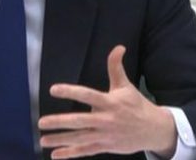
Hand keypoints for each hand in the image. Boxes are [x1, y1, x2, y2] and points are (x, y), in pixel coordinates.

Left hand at [38, 46, 176, 158]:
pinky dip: (70, 153)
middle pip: (80, 121)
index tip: (53, 89)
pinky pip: (86, 150)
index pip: (87, 95)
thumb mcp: (126, 85)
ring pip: (80, 138)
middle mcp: (106, 119)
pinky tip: (55, 154)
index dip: (71, 92)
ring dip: (61, 140)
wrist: (154, 130)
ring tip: (43, 139)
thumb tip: (119, 46)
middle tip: (41, 122)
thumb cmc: (137, 105)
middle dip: (60, 122)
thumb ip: (116, 67)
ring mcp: (105, 135)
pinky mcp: (106, 146)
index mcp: (110, 102)